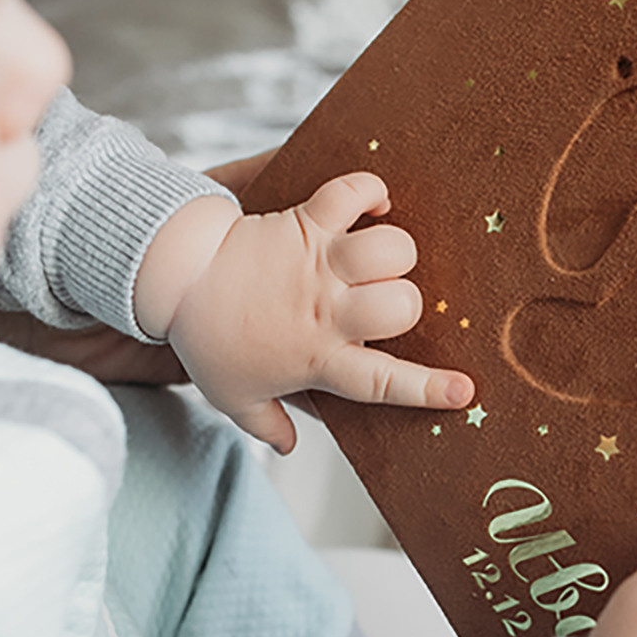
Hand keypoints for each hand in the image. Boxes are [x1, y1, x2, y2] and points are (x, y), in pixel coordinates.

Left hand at [150, 171, 473, 452]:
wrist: (171, 279)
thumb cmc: (204, 340)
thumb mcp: (232, 396)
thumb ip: (266, 424)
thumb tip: (289, 446)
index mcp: (317, 359)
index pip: (383, 381)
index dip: (428, 388)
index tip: (466, 391)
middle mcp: (327, 311)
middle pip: (402, 304)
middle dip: (410, 303)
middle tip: (386, 300)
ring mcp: (317, 264)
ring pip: (390, 249)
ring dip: (396, 249)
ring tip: (380, 254)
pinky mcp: (305, 223)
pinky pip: (350, 195)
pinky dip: (369, 190)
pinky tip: (374, 202)